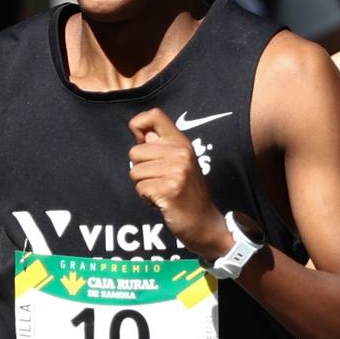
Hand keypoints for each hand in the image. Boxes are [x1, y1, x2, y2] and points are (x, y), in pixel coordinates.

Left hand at [127, 110, 228, 259]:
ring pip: (135, 172)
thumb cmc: (187, 193)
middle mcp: (181, 153)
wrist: (204, 223)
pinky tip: (162, 201)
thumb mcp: (180, 163)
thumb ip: (162, 147)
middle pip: (135, 152)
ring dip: (144, 185)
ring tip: (162, 191)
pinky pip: (140, 188)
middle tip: (159, 180)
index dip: (138, 125)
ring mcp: (176, 171)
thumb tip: (141, 133)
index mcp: (182, 142)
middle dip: (140, 169)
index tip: (141, 142)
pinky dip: (146, 198)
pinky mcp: (169, 190)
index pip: (154, 115)